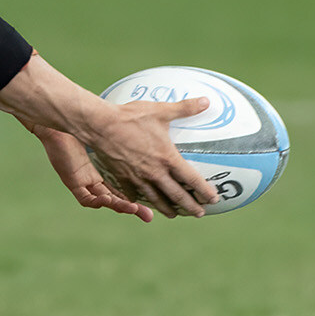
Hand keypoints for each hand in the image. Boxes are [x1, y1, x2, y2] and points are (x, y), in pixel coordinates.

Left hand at [33, 124, 154, 222]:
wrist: (56, 124)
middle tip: (149, 216)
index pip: (121, 189)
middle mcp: (92, 181)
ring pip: (104, 201)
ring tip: (134, 209)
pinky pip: (86, 199)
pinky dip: (98, 201)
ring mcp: (82, 182)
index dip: (135, 197)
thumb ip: (119, 142)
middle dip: (133, 208)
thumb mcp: (103, 137)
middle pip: (116, 200)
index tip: (153, 201)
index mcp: (100, 172)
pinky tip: (109, 200)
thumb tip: (143, 135)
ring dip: (119, 206)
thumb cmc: (78, 127)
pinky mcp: (72, 181)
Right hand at [84, 98, 219, 218]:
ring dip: (167, 208)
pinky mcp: (122, 178)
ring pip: (156, 199)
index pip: (191, 180)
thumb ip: (185, 108)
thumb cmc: (131, 117)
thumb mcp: (160, 110)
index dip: (204, 191)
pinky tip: (142, 203)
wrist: (101, 125)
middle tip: (200, 213)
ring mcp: (138, 177)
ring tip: (174, 214)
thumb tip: (207, 101)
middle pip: (177, 195)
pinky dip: (140, 201)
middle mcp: (155, 172)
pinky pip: (133, 194)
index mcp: (167, 158)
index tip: (214, 199)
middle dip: (190, 206)